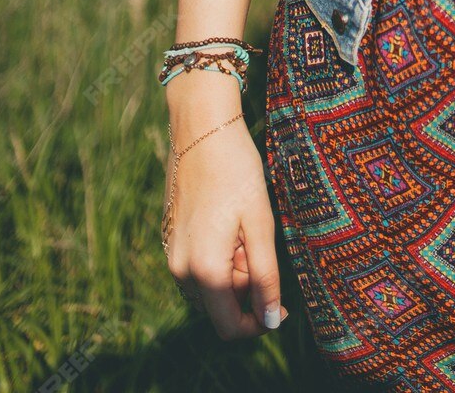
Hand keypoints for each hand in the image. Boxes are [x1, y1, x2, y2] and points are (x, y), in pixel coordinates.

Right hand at [163, 79, 287, 339]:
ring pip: (210, 286)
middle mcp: (180, 270)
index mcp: (203, 269)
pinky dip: (218, 256)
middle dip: (246, 285)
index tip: (284, 306)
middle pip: (221, 305)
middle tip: (257, 237)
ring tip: (243, 225)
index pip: (230, 326)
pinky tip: (228, 220)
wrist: (202, 128)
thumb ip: (265, 276)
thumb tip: (272, 321)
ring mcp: (171, 254)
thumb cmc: (237, 170)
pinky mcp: (170, 239)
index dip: (260, 323)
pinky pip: (198, 266)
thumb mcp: (261, 223)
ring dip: (233, 269)